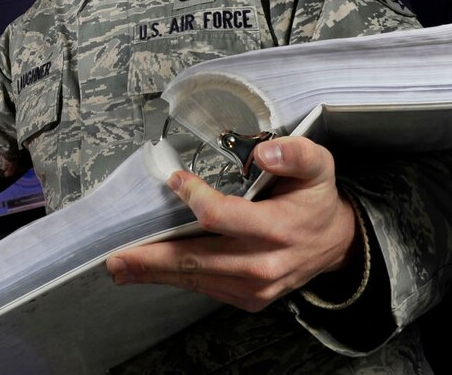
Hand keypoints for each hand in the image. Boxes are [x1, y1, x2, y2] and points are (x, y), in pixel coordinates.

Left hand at [105, 137, 357, 311]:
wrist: (334, 243)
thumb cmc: (315, 199)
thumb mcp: (318, 166)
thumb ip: (295, 154)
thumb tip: (265, 153)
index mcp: (278, 229)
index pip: (222, 217)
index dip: (194, 198)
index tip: (174, 180)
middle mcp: (263, 264)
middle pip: (198, 259)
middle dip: (154, 258)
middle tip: (116, 257)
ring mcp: (254, 288)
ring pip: (196, 278)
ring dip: (155, 273)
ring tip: (120, 267)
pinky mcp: (248, 299)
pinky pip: (204, 287)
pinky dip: (175, 278)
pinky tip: (150, 271)